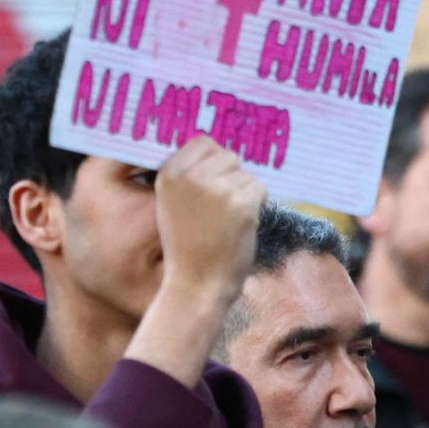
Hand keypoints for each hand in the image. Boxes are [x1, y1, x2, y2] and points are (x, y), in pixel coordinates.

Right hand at [155, 137, 266, 305]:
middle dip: (230, 178)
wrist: (197, 285)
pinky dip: (256, 206)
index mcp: (168, 173)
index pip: (202, 142)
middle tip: (219, 210)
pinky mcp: (240, 202)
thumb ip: (188, 176)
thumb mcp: (172, 204)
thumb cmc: (188, 247)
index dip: (213, 162)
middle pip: (227, 154)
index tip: (210, 186)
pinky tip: (240, 226)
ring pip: (245, 173)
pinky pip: (259, 188)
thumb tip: (216, 148)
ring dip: (244, 194)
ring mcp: (215, 188)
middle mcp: (189, 176)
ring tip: (226, 221)